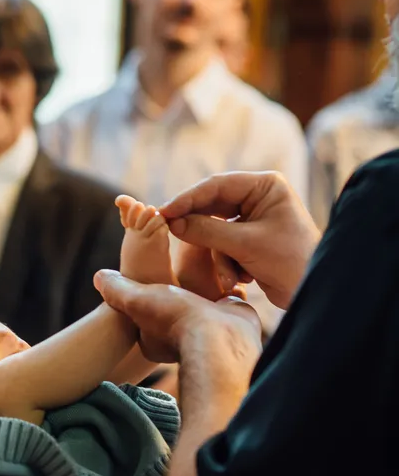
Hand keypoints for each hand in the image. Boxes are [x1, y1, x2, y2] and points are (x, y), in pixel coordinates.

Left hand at [95, 270, 261, 364]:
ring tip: (201, 261)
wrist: (220, 334)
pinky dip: (227, 283)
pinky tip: (222, 269)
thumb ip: (117, 290)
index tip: (147, 277)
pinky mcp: (231, 316)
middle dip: (177, 287)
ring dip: (204, 282)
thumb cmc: (174, 317)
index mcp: (154, 337)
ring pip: (203, 298)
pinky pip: (228, 295)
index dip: (145, 295)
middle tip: (176, 266)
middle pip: (175, 305)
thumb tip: (99, 277)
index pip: (145, 313)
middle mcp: (180, 336)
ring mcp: (208, 327)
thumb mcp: (135, 300)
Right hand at [161, 171, 319, 308]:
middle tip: (170, 233)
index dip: (187, 199)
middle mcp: (258, 198)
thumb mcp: (244, 244)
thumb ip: (206, 231)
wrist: (312, 290)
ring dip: (220, 257)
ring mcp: (252, 220)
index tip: (163, 212)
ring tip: (232, 277)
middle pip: (212, 207)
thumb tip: (172, 223)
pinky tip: (242, 279)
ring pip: (215, 231)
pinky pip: (223, 247)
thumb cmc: (289, 261)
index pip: (216, 185)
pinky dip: (227, 264)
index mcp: (264, 186)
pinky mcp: (248, 241)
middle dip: (200, 230)